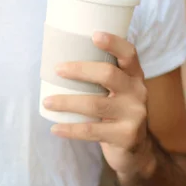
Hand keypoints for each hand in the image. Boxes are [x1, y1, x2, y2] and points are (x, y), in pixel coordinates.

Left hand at [43, 32, 154, 178]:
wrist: (134, 151)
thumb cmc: (113, 113)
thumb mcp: (114, 94)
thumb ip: (97, 79)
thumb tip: (55, 62)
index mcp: (134, 77)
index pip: (129, 54)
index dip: (114, 43)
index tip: (94, 35)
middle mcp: (138, 93)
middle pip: (109, 74)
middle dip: (80, 69)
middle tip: (57, 69)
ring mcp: (135, 115)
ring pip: (95, 104)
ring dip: (67, 102)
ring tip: (47, 102)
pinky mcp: (126, 136)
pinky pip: (92, 130)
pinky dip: (70, 129)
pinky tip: (54, 128)